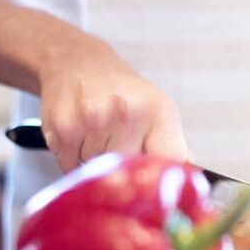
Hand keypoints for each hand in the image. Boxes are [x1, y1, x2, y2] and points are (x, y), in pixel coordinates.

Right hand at [37, 34, 187, 170]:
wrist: (78, 63)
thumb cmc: (121, 93)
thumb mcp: (157, 111)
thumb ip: (172, 149)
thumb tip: (184, 180)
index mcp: (158, 111)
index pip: (168, 163)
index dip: (159, 182)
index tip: (152, 186)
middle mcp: (128, 113)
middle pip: (128, 174)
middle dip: (121, 170)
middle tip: (116, 145)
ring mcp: (94, 120)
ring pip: (98, 173)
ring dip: (95, 166)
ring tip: (95, 137)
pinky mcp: (65, 129)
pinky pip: (72, 168)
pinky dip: (73, 160)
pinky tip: (79, 137)